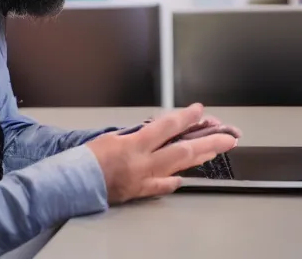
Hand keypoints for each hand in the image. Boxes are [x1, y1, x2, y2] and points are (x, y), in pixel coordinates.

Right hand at [86, 103, 237, 204]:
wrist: (73, 183)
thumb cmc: (88, 157)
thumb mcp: (113, 137)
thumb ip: (137, 134)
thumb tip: (156, 131)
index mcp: (135, 145)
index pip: (167, 127)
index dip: (186, 117)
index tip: (199, 110)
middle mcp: (144, 163)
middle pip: (184, 151)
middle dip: (209, 142)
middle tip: (228, 136)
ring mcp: (145, 180)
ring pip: (179, 168)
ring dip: (200, 158)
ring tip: (216, 150)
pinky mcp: (140, 192)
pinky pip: (162, 187)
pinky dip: (173, 180)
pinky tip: (184, 177)